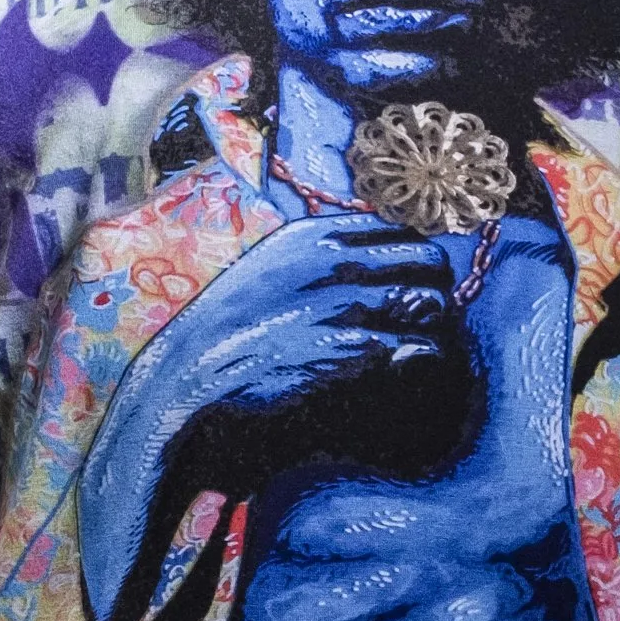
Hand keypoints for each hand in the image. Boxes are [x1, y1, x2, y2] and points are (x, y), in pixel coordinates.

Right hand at [83, 212, 461, 620]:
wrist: (185, 391)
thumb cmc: (226, 340)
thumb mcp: (265, 274)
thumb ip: (316, 261)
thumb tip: (365, 262)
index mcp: (311, 237)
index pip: (400, 229)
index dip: (413, 260)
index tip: (410, 288)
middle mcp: (334, 263)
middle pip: (430, 261)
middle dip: (433, 292)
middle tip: (420, 326)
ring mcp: (345, 307)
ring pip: (433, 304)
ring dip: (433, 331)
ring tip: (414, 356)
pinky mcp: (354, 355)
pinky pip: (422, 350)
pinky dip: (421, 367)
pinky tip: (401, 381)